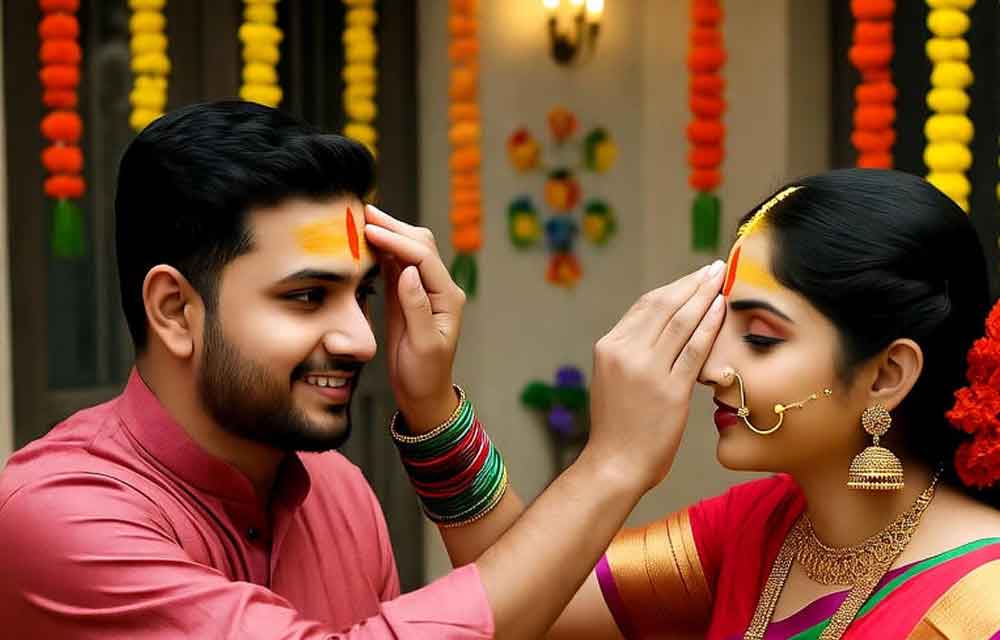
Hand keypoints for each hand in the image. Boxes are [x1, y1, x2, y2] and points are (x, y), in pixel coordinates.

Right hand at [362, 205, 465, 432]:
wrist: (422, 393)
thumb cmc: (425, 374)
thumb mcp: (423, 345)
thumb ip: (416, 307)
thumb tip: (409, 272)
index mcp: (447, 297)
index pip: (423, 259)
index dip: (398, 241)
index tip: (371, 230)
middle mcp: (438, 288)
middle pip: (419, 245)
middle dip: (393, 227)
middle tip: (364, 212)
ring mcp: (422, 289)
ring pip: (408, 251)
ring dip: (388, 234)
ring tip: (362, 219)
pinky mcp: (407, 296)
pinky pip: (397, 266)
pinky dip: (382, 250)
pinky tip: (366, 241)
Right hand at [580, 262, 726, 492]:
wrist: (615, 464)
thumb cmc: (618, 426)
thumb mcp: (612, 379)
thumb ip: (632, 352)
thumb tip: (662, 328)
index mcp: (609, 347)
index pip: (645, 306)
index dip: (674, 288)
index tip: (695, 277)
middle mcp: (624, 352)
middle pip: (664, 305)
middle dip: (693, 283)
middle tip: (714, 268)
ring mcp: (647, 370)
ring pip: (681, 321)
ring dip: (705, 296)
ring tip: (722, 280)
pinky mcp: (670, 390)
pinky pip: (695, 349)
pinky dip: (710, 325)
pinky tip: (723, 310)